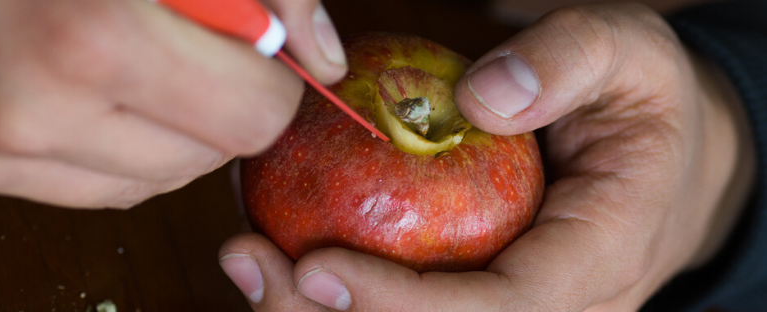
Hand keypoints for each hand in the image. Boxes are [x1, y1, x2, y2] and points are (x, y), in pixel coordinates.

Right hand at [0, 0, 345, 207]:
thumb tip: (324, 59)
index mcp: (90, 38)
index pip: (253, 117)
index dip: (268, 78)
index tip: (254, 49)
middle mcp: (31, 111)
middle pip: (207, 159)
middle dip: (220, 104)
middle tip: (188, 46)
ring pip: (152, 183)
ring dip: (172, 130)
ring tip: (136, 58)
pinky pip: (90, 186)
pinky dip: (117, 147)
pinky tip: (96, 89)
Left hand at [219, 3, 755, 310]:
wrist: (669, 160)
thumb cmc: (645, 104)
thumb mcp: (628, 53)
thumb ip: (568, 62)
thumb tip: (478, 100)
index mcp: (598, 257)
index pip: (503, 308)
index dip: (406, 305)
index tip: (318, 268)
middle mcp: (558, 306)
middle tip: (251, 263)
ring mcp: (519, 309)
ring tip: (248, 259)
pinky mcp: (484, 295)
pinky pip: (409, 306)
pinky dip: (336, 288)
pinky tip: (280, 246)